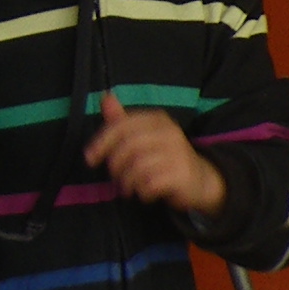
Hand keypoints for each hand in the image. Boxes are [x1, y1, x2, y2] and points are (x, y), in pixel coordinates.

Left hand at [85, 93, 228, 218]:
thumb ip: (122, 120)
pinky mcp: (182, 174)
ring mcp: (177, 152)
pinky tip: (146, 193)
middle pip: (128, 147)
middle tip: (117, 178)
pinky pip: (151, 184)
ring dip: (127, 183)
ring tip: (129, 188)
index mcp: (157, 119)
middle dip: (115, 166)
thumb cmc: (164, 157)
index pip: (122, 125)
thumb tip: (105, 96)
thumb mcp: (143, 136)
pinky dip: (142, 192)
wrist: (199, 179)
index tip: (89, 159)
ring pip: (138, 167)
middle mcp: (169, 132)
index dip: (102, 142)